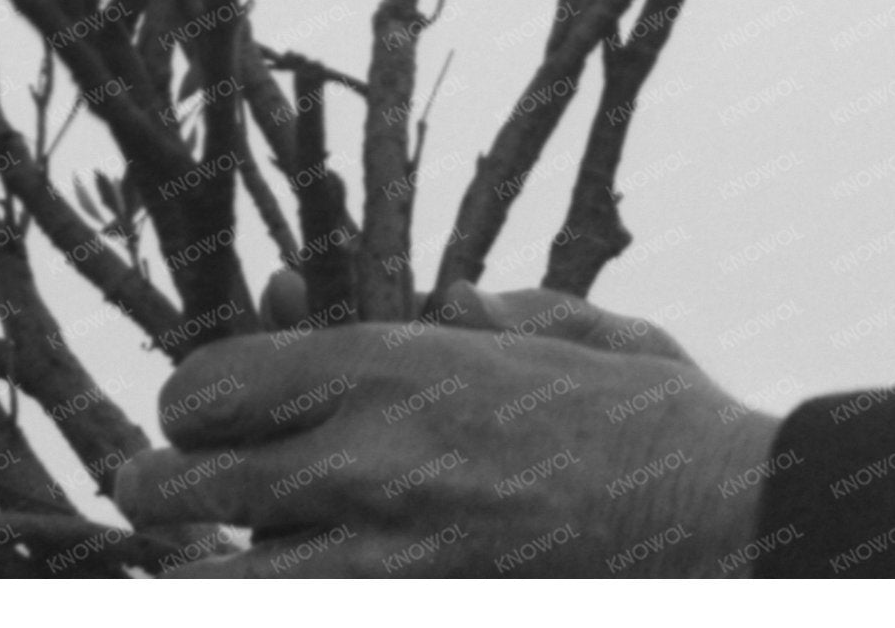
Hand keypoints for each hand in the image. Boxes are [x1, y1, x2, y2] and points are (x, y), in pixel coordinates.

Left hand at [111, 292, 780, 576]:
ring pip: (220, 583)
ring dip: (211, 572)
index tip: (209, 418)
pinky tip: (299, 592)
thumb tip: (451, 300)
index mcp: (399, 367)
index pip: (210, 386)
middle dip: (163, 492)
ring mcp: (385, 562)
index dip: (197, 405)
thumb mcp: (591, 335)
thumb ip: (509, 314)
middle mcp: (370, 461)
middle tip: (172, 497)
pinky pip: (296, 619)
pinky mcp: (414, 619)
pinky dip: (287, 606)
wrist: (731, 529)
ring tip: (215, 564)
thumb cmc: (668, 428)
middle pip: (179, 487)